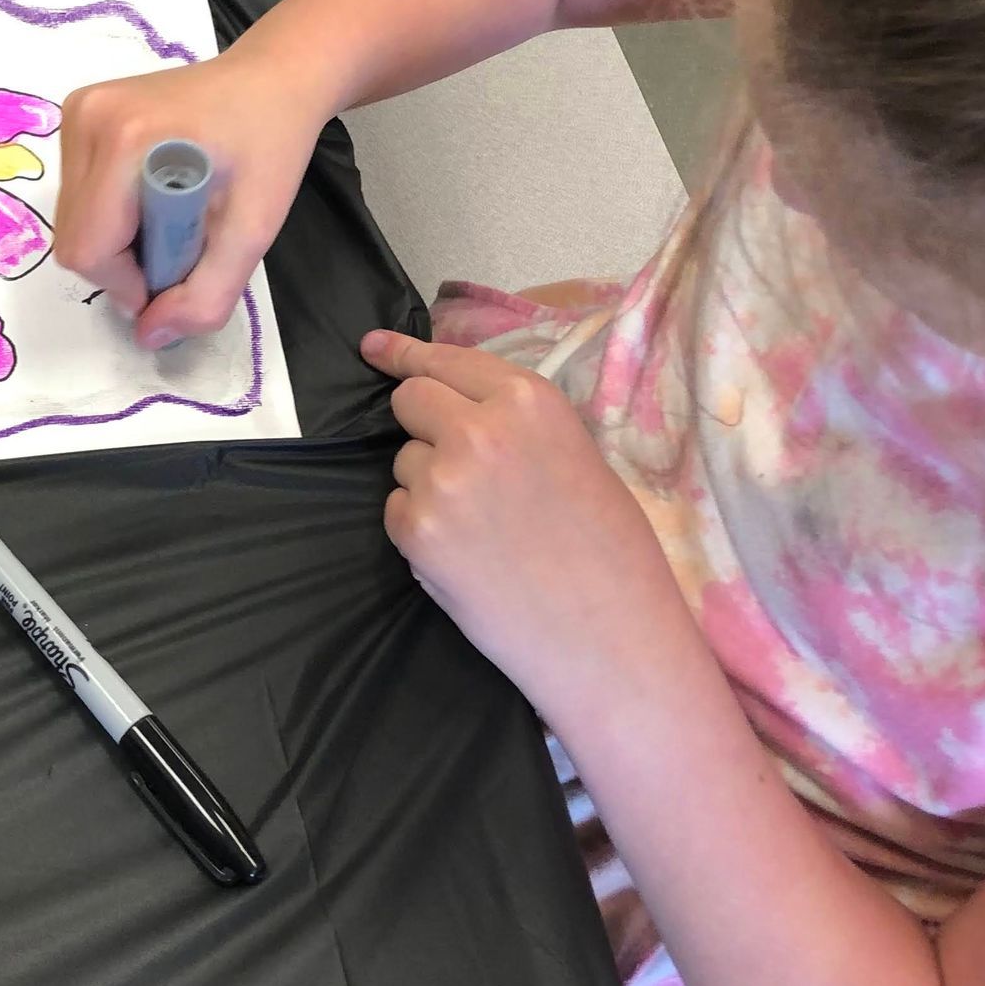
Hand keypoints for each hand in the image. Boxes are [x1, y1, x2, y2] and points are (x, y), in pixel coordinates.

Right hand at [56, 51, 327, 346]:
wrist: (271, 80)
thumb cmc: (269, 148)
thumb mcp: (252, 232)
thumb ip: (205, 295)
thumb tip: (149, 336)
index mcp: (127, 141)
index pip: (88, 250)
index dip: (129, 282)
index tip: (179, 270)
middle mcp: (88, 117)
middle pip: (74, 238)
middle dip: (125, 261)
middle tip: (182, 239)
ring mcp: (79, 110)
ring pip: (72, 219)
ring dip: (117, 238)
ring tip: (171, 212)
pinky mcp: (79, 110)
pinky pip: (76, 192)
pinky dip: (110, 210)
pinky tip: (152, 191)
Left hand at [362, 329, 683, 704]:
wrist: (607, 637)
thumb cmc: (611, 550)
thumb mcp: (575, 455)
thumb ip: (515, 424)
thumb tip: (459, 409)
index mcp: (528, 399)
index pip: (446, 360)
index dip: (405, 353)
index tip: (373, 348)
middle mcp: (477, 428)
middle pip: (410, 400)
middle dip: (422, 422)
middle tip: (453, 460)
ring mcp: (440, 479)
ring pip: (404, 460)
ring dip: (427, 482)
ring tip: (485, 527)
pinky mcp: (416, 531)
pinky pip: (397, 510)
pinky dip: (420, 528)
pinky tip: (467, 556)